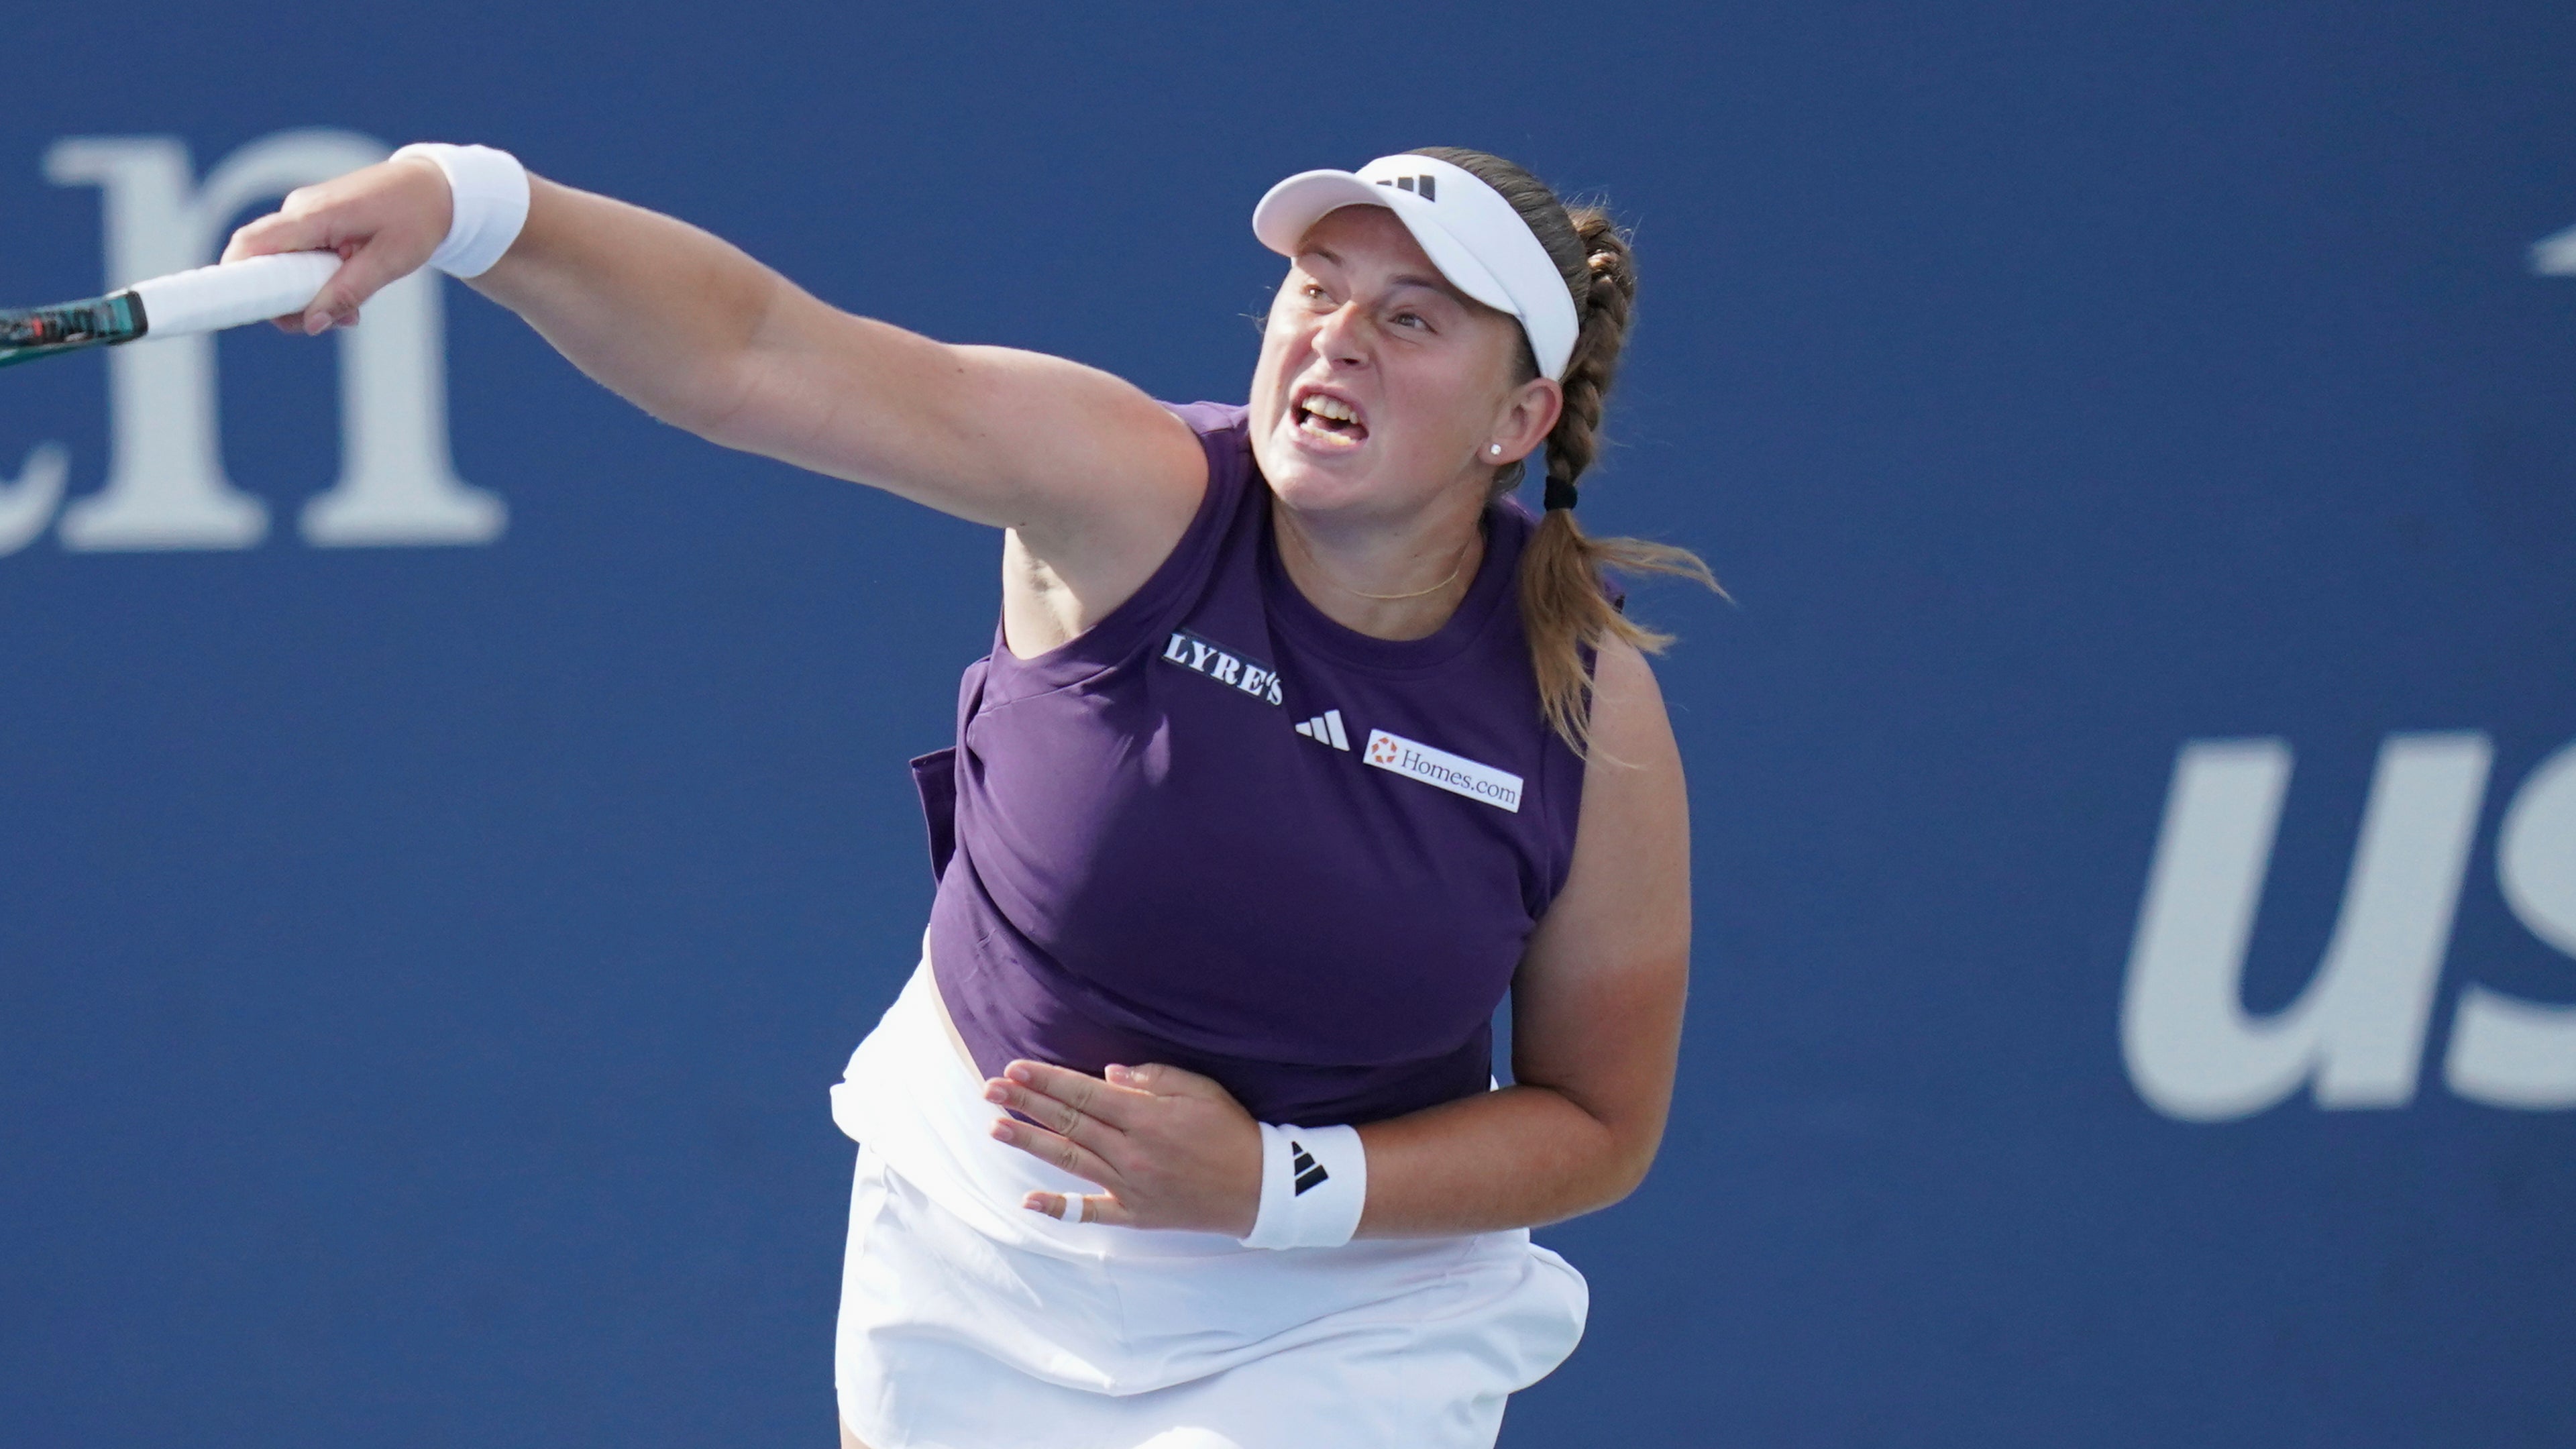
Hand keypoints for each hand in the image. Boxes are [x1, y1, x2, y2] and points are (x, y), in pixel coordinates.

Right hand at [219, 154, 452, 335]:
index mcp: (313, 215)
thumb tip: (311, 323)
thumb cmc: (416, 219)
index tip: (239, 308)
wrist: (435, 189)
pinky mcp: (315, 224)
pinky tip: (351, 293)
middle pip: (262, 263)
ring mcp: (305, 216)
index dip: (233, 277)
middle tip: (332, 322)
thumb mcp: (390, 262)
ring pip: (283, 266)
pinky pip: (300, 258)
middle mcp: (300, 212)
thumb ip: (348, 292)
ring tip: (353, 312)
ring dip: (308, 296)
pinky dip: (317, 281)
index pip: (251, 244)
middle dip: (286, 301)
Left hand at [983, 1060, 1262, 1233]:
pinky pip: (1091, 1212)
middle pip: (1068, 1123)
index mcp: (1146, 1116)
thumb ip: (1152, 1078)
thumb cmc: (1231, 1131)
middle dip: (1026, 1104)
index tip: (1015, 1068)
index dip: (1046, 1080)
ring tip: (996, 1127)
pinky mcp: (1135, 1214)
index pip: (1083, 1094)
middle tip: (990, 1090)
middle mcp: (1131, 1152)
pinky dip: (1060, 1208)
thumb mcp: (1200, 1089)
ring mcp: (1130, 1186)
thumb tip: (1105, 1075)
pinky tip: (1029, 1201)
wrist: (1259, 1188)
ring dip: (1030, 1143)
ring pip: (1069, 1161)